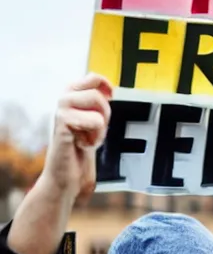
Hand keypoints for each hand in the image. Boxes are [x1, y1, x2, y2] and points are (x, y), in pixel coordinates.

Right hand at [40, 73, 112, 201]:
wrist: (67, 176)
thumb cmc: (79, 151)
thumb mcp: (92, 123)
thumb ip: (97, 105)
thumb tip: (109, 89)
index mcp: (71, 96)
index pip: (93, 78)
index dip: (106, 86)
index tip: (111, 98)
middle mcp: (64, 99)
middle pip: (99, 94)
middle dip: (105, 115)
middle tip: (94, 131)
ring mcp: (61, 110)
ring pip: (99, 105)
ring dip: (100, 128)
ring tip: (88, 138)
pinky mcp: (62, 123)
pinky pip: (95, 121)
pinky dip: (95, 137)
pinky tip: (82, 144)